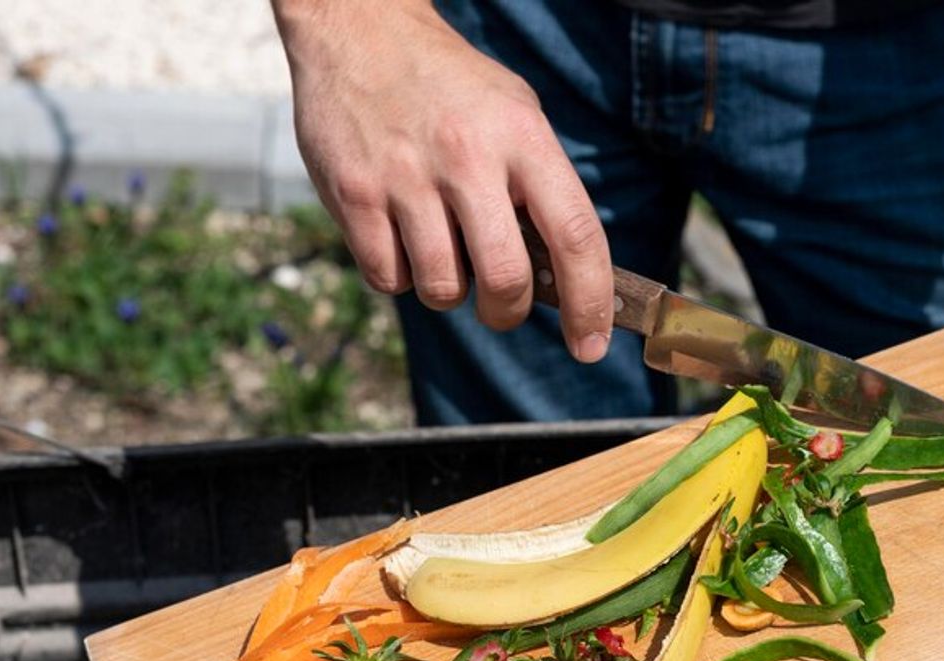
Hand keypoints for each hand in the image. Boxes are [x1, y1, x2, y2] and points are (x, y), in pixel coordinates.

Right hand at [273, 0, 614, 360]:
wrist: (362, 30)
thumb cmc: (454, 90)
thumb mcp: (517, 118)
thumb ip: (542, 192)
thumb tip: (566, 283)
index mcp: (521, 138)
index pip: (574, 236)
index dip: (590, 302)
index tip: (590, 346)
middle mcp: (466, 156)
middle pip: (506, 280)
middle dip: (507, 310)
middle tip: (500, 303)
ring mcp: (405, 176)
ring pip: (442, 289)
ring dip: (449, 290)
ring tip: (441, 246)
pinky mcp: (353, 194)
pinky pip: (388, 278)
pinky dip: (399, 274)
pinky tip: (399, 233)